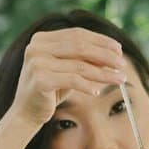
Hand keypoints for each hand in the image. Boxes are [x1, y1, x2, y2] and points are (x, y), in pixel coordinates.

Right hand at [7, 28, 127, 126]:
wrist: (25, 113)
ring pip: (79, 65)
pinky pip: (72, 80)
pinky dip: (87, 86)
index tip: (119, 49)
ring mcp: (36, 62)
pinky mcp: (40, 80)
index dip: (100, 40)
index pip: (77, 34)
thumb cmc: (49, 91)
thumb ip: (83, 59)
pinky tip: (97, 92)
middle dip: (105, 55)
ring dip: (103, 73)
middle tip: (122, 64)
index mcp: (41, 39)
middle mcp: (36, 47)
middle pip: (80, 47)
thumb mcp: (66, 70)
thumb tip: (114, 55)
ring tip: (119, 79)